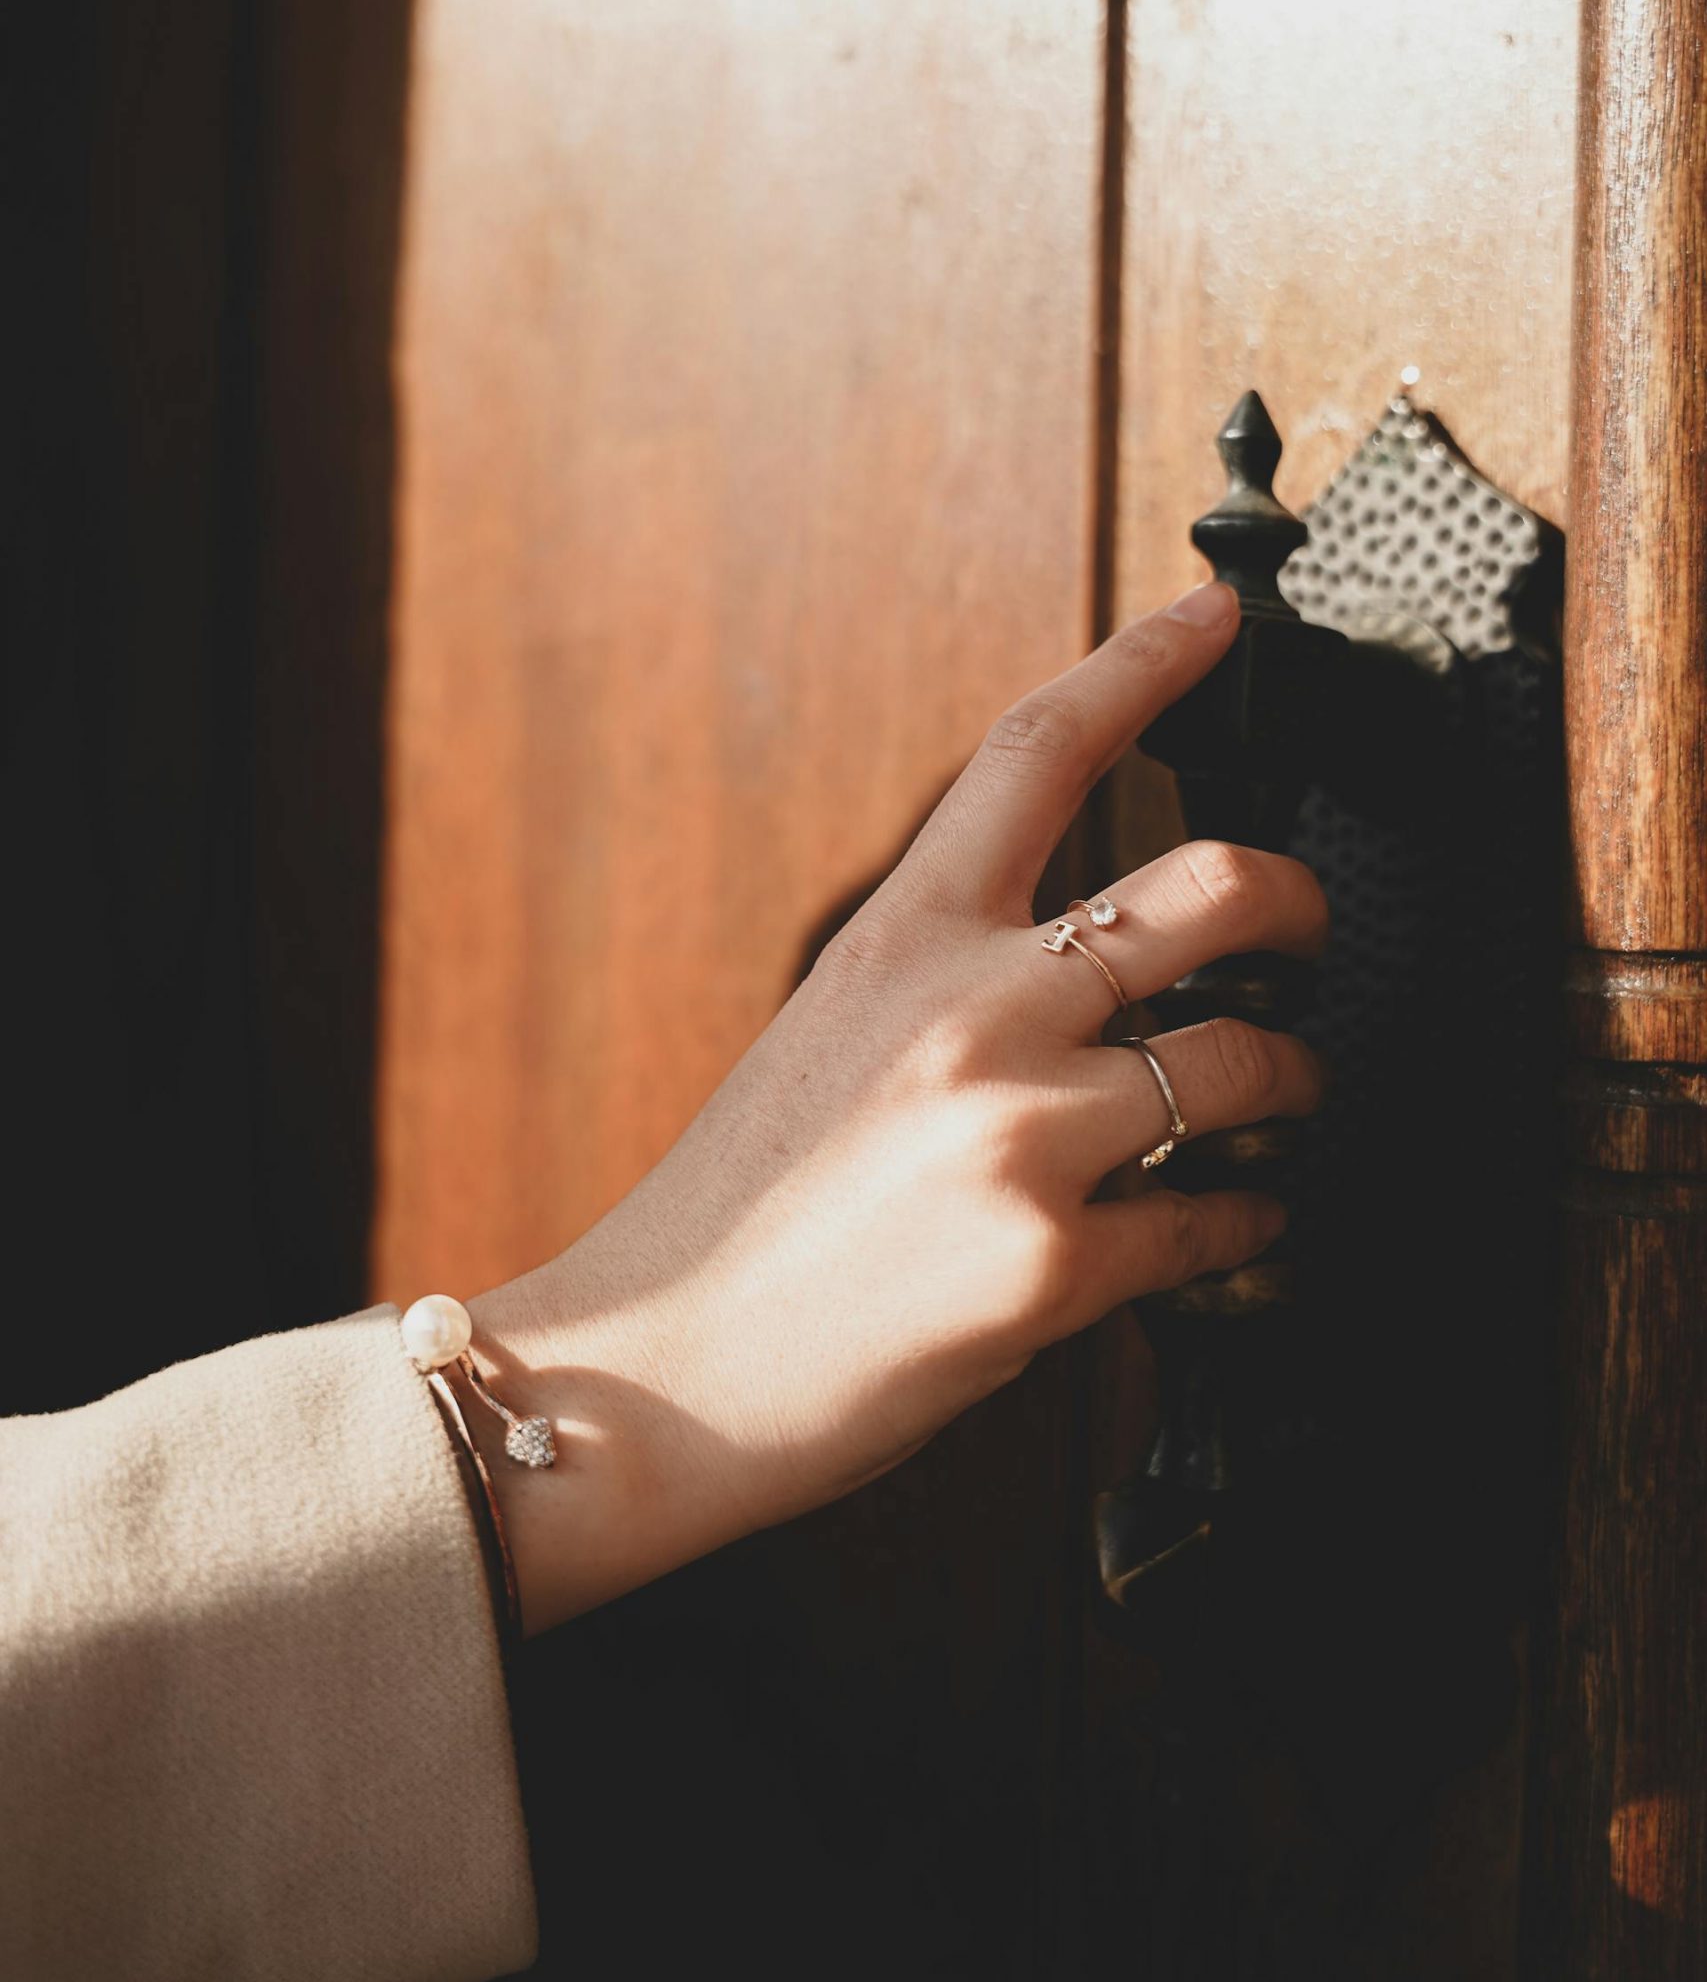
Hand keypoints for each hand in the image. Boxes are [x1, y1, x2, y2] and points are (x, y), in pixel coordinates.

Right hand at [468, 581, 1326, 1632]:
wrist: (657, 1367)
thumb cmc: (734, 1213)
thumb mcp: (828, 1036)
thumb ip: (950, 983)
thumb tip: (1091, 975)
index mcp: (900, 939)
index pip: (1036, 750)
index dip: (1144, 660)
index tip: (1217, 614)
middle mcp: (970, 1011)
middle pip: (1213, 887)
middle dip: (1300, 903)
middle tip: (1308, 931)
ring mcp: (1019, 1134)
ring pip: (1246, 1059)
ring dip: (1297, 1081)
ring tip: (1284, 1107)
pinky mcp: (1055, 1265)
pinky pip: (1219, 1215)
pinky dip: (1256, 1219)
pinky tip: (1245, 1221)